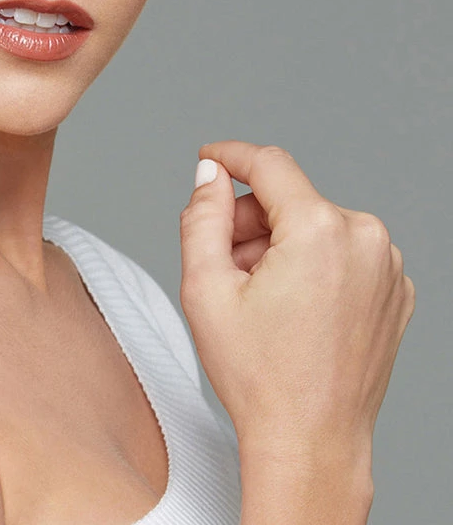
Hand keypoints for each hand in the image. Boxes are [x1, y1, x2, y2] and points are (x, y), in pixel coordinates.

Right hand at [179, 141, 414, 459]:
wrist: (311, 443)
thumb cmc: (259, 376)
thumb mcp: (205, 288)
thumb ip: (202, 216)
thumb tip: (211, 175)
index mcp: (321, 231)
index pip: (270, 164)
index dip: (230, 156)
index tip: (208, 159)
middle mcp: (367, 239)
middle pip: (290, 199)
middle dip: (250, 222)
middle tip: (224, 268)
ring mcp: (389, 267)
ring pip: (316, 225)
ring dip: (280, 244)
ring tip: (259, 298)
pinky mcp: (397, 291)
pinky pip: (343, 253)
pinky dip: (313, 265)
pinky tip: (293, 309)